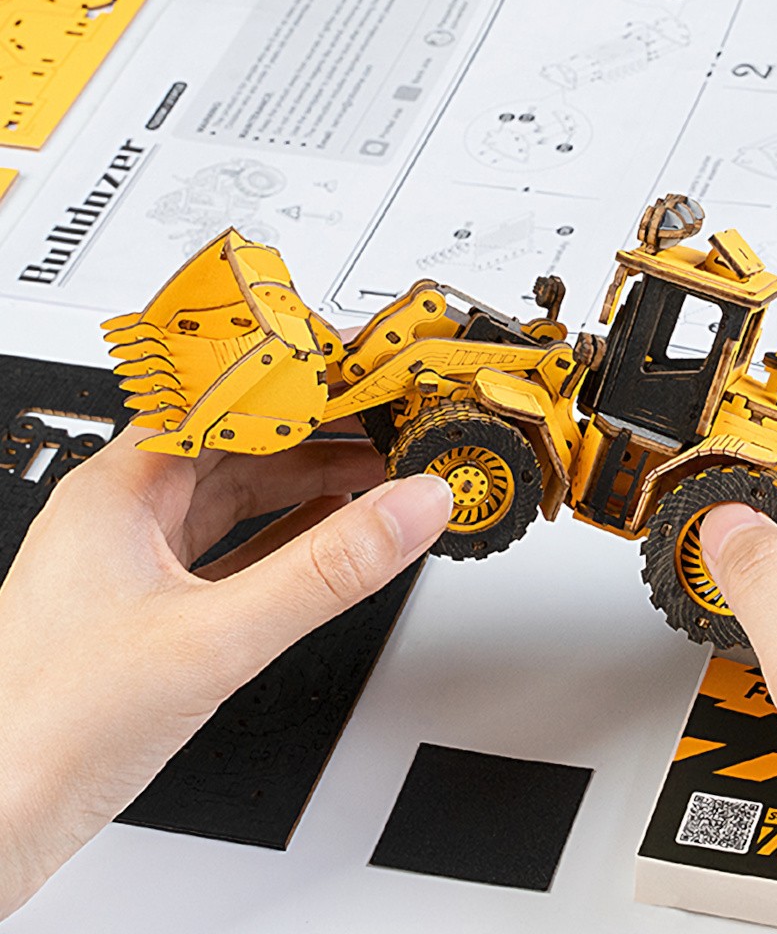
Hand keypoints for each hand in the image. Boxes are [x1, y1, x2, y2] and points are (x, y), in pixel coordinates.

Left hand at [0, 424, 451, 916]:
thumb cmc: (48, 728)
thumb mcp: (215, 637)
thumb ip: (325, 571)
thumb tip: (407, 510)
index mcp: (117, 491)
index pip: (224, 399)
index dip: (298, 379)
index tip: (361, 370)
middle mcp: (124, 517)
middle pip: (239, 443)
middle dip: (316, 429)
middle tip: (383, 419)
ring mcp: (140, 564)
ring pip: (239, 497)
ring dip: (308, 481)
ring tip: (375, 468)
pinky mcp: (157, 611)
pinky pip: (237, 551)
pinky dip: (289, 534)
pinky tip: (329, 528)